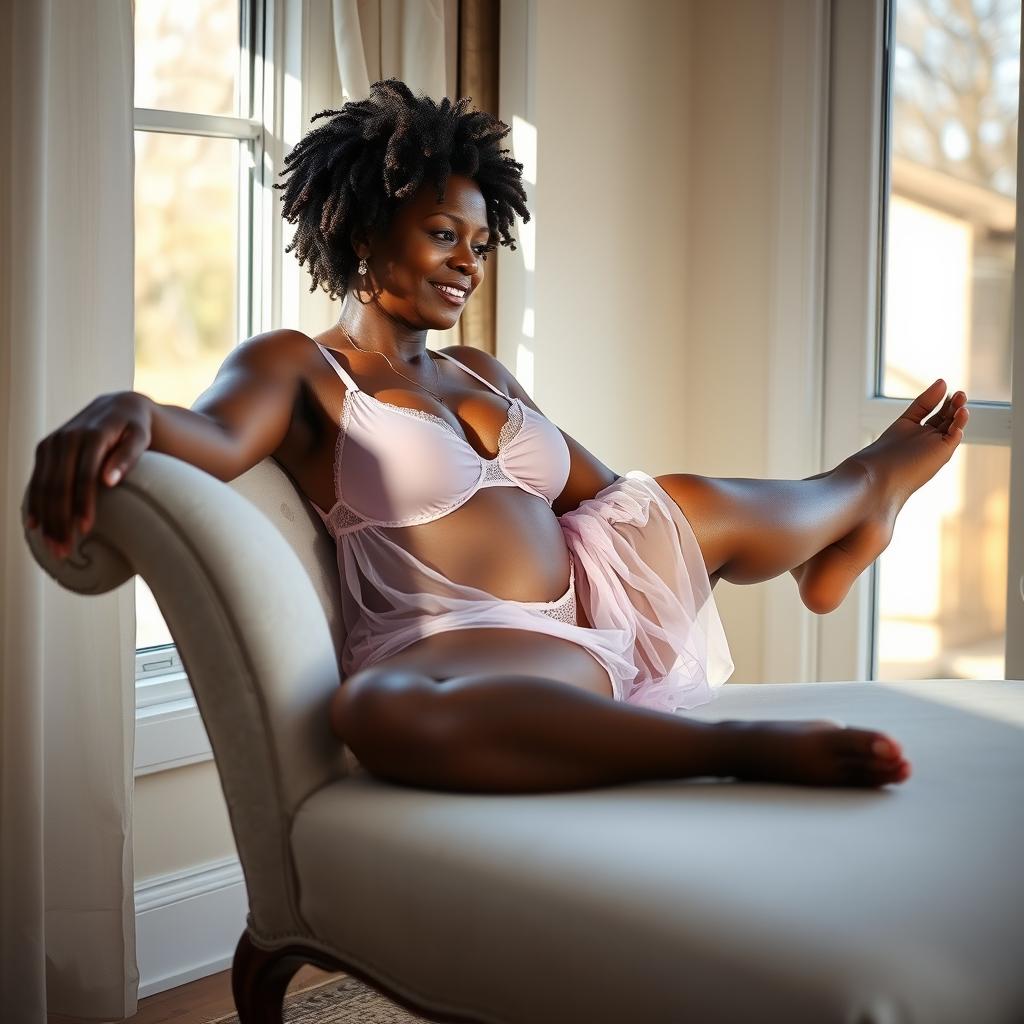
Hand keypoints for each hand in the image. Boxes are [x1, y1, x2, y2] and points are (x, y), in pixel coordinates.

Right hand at [25, 391, 152, 559]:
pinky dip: (34, 504)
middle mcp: (67, 438)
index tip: (85, 530)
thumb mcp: (140, 437)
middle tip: (65, 550)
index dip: (82, 503)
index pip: (84, 475)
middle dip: (59, 519)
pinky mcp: (45, 449)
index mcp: (92, 435)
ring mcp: (52, 443)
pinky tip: (34, 527)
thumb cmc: (136, 429)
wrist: (118, 407)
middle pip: (58, 484)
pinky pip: (35, 480)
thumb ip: (128, 456)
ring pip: (43, 485)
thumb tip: (110, 481)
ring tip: (54, 548)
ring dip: (45, 518)